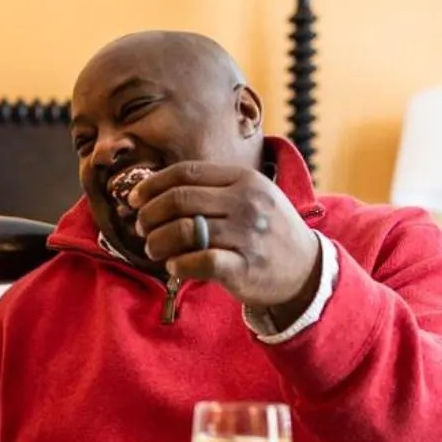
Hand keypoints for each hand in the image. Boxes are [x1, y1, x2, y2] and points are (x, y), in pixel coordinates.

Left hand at [130, 162, 323, 325]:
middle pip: (179, 200)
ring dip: (157, 241)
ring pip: (183, 230)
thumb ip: (213, 188)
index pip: (186, 172)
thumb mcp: (251, 195)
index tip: (135, 199)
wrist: (306, 269)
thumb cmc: (266, 230)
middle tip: (141, 227)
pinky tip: (174, 266)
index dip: (153, 184)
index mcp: (244, 179)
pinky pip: (199, 261)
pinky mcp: (244, 267)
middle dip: (150, 214)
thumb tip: (155, 189)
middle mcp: (246, 203)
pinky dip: (178, 264)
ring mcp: (247, 235)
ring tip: (154, 248)